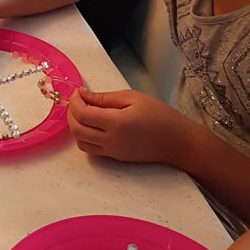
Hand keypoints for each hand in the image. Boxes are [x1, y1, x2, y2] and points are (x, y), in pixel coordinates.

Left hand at [67, 88, 185, 163]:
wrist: (178, 142)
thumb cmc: (160, 116)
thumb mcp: (133, 98)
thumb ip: (105, 97)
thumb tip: (83, 95)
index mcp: (116, 123)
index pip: (82, 114)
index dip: (75, 101)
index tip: (78, 91)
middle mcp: (111, 141)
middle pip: (76, 130)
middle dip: (71, 113)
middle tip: (77, 100)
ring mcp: (113, 152)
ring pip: (80, 143)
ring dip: (76, 127)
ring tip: (84, 112)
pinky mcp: (116, 158)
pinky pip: (92, 149)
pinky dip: (85, 137)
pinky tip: (93, 124)